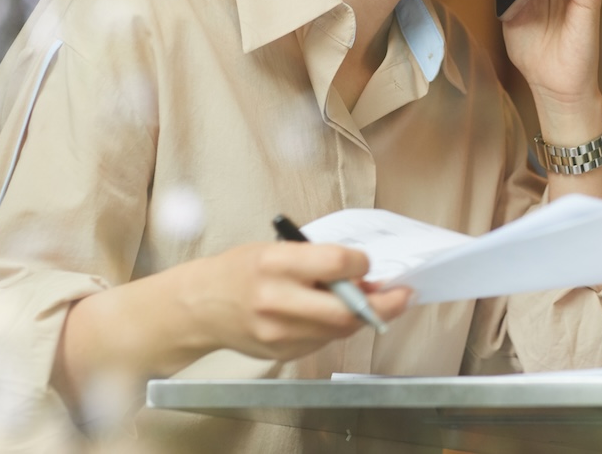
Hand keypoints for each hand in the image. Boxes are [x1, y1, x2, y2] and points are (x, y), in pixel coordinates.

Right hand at [187, 241, 411, 360]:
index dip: (361, 263)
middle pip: (345, 309)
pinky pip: (324, 341)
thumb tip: (363, 274)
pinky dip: (337, 328)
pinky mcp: (282, 352)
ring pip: (339, 329)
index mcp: (275, 263)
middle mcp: (277, 300)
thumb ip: (317, 261)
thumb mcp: (276, 250)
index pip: (336, 264)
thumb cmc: (240, 271)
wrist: (201, 305)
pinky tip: (335, 315)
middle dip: (382, 303)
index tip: (367, 263)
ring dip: (363, 316)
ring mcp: (279, 332)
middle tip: (400, 294)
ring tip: (369, 302)